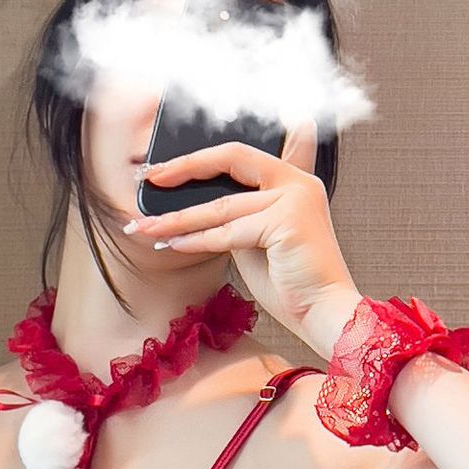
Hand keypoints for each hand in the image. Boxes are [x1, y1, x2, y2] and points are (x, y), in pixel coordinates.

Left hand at [124, 119, 363, 354]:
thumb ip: (239, 215)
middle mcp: (298, 181)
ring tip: (144, 226)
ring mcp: (294, 198)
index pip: (241, 154)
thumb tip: (199, 207)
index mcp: (294, 179)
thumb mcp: (259, 239)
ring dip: (178, 217)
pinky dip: (196, 240)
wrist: (324, 313)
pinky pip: (228, 230)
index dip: (200, 156)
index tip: (164, 167)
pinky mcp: (287, 221)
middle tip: (148, 178)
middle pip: (231, 158)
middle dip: (184, 168)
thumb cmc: (291, 283)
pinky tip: (171, 244)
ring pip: (222, 205)